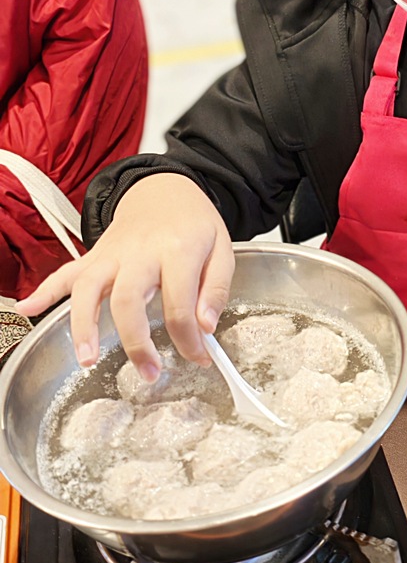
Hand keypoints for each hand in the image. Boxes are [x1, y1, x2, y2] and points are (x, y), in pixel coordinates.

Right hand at [16, 174, 234, 379]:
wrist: (165, 189)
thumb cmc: (195, 224)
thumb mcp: (223, 250)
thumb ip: (217, 289)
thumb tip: (206, 327)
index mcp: (178, 250)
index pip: (180, 303)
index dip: (189, 338)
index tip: (198, 358)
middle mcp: (140, 252)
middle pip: (128, 297)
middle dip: (135, 341)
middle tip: (148, 373)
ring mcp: (112, 253)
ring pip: (89, 287)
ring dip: (84, 324)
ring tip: (87, 359)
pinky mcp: (95, 255)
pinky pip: (65, 272)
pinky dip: (44, 290)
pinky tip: (28, 310)